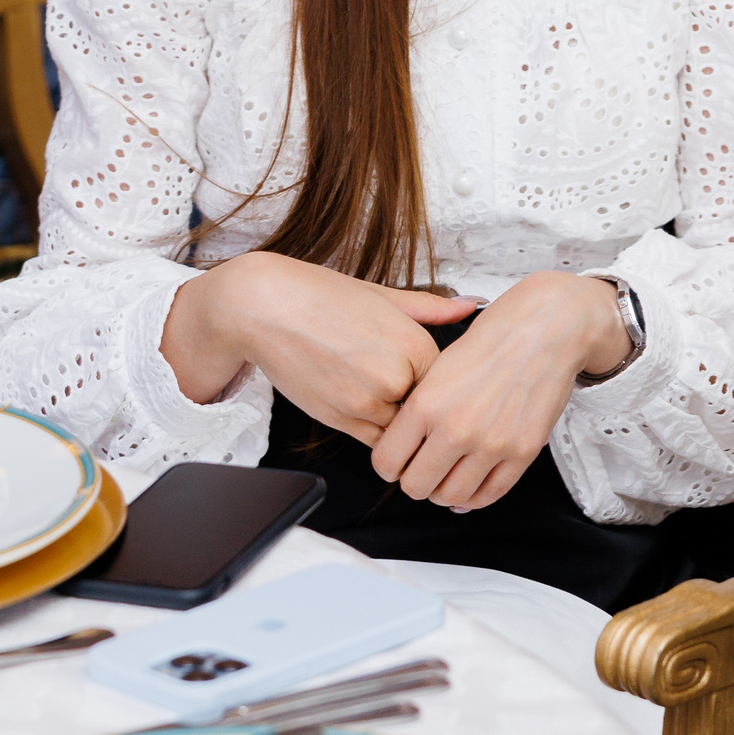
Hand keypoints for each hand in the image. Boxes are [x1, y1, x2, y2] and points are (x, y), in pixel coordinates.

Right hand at [165, 251, 475, 443]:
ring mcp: (368, 401)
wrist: (263, 307)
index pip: (445, 378)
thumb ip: (430, 308)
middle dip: (410, 396)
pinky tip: (351, 393)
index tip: (411, 363)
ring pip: (400, 427)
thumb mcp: (380, 295)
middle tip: (382, 371)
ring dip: (390, 413)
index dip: (431, 375)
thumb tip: (469, 306)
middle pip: (425, 406)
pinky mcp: (341, 419)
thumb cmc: (318, 296)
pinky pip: (374, 440)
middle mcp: (396, 375)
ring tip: (363, 380)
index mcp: (413, 341)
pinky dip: (369, 425)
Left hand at [370, 272, 629, 507]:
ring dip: (444, 491)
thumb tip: (405, 445)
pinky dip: (475, 497)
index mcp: (426, 404)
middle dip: (415, 481)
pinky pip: (490, 495)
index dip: (388, 465)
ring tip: (447, 475)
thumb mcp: (436, 366)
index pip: (387, 461)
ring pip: (451, 497)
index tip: (396, 461)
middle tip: (422, 469)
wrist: (543, 330)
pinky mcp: (522, 454)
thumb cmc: (490, 339)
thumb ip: (418, 407)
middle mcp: (455, 430)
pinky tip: (470, 483)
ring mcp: (491, 445)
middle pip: (416, 486)